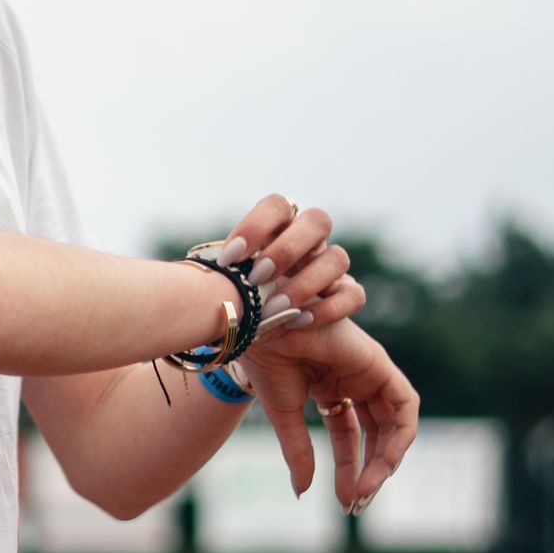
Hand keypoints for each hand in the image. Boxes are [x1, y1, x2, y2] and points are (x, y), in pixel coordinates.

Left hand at [219, 194, 364, 333]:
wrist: (262, 347)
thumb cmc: (240, 311)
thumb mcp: (227, 293)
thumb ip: (222, 278)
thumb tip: (200, 275)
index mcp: (277, 233)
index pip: (277, 206)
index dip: (257, 225)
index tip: (232, 258)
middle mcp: (308, 246)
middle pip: (318, 220)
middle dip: (287, 248)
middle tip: (258, 277)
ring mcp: (331, 271)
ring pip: (338, 257)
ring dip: (305, 283)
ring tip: (276, 308)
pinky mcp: (346, 298)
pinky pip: (354, 294)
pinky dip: (328, 308)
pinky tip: (299, 322)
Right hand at [244, 316, 419, 511]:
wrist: (262, 329)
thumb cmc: (267, 362)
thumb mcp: (285, 417)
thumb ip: (298, 452)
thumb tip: (303, 492)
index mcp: (329, 388)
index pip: (348, 436)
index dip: (349, 469)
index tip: (344, 501)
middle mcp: (353, 380)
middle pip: (374, 434)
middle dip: (370, 469)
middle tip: (357, 502)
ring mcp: (369, 372)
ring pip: (394, 424)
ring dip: (386, 459)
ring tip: (367, 488)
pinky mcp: (380, 364)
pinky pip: (405, 405)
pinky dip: (402, 435)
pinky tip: (386, 461)